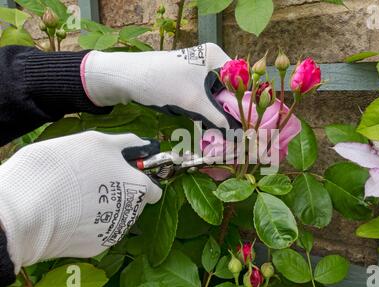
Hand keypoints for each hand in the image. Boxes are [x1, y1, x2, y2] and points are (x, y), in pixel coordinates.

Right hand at [0, 131, 161, 272]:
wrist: (31, 208)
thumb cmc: (69, 167)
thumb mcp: (99, 142)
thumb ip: (127, 144)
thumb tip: (144, 144)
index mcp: (139, 189)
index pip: (154, 189)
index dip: (140, 179)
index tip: (124, 173)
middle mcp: (133, 214)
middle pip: (135, 203)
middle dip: (121, 193)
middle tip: (94, 180)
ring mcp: (114, 232)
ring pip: (116, 217)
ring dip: (105, 208)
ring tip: (78, 197)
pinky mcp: (95, 247)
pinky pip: (97, 231)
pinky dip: (88, 224)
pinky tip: (71, 214)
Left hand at [82, 43, 240, 129]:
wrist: (127, 79)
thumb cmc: (161, 81)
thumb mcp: (191, 100)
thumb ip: (216, 116)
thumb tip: (235, 132)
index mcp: (215, 56)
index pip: (240, 81)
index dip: (243, 102)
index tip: (246, 123)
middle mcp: (209, 61)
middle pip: (228, 90)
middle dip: (230, 111)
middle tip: (236, 132)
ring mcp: (198, 72)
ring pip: (216, 96)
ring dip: (218, 114)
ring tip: (225, 133)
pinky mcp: (188, 83)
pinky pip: (204, 99)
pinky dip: (206, 112)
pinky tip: (211, 127)